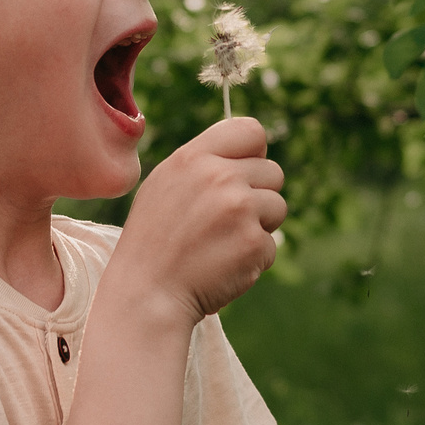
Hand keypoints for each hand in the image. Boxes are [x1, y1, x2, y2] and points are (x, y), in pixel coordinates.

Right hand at [105, 117, 285, 324]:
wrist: (147, 293)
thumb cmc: (154, 241)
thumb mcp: (165, 185)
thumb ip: (205, 164)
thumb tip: (251, 154)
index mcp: (194, 158)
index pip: (251, 131)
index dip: (254, 153)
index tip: (245, 173)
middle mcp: (219, 177)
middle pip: (273, 171)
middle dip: (259, 196)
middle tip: (226, 220)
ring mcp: (240, 209)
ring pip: (278, 207)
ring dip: (259, 227)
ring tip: (222, 243)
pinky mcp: (253, 243)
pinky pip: (271, 245)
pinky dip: (253, 259)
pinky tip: (222, 265)